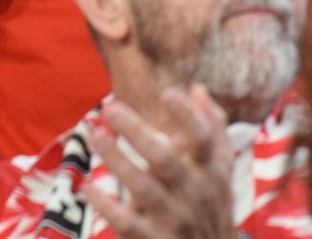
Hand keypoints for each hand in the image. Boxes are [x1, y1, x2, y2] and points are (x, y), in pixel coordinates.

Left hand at [83, 86, 235, 238]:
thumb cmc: (212, 207)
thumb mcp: (222, 172)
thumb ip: (214, 131)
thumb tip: (199, 89)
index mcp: (213, 173)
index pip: (204, 139)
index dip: (187, 116)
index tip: (166, 92)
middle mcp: (196, 195)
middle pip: (166, 159)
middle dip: (136, 132)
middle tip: (109, 108)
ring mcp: (175, 219)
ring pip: (143, 188)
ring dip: (116, 159)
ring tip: (95, 135)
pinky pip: (127, 222)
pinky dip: (106, 205)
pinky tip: (89, 187)